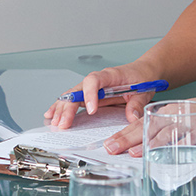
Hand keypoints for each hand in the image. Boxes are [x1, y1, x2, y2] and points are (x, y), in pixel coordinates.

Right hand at [43, 63, 161, 128]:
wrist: (143, 73)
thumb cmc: (142, 78)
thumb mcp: (144, 91)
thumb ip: (137, 104)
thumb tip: (131, 117)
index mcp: (110, 75)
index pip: (94, 80)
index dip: (90, 94)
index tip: (91, 110)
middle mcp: (97, 80)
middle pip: (77, 90)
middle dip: (68, 107)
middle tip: (64, 123)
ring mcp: (91, 88)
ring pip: (71, 95)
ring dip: (61, 109)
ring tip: (54, 122)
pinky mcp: (90, 95)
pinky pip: (73, 100)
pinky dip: (61, 107)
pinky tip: (52, 115)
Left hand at [101, 87, 195, 156]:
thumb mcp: (192, 120)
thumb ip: (173, 131)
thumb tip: (154, 149)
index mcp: (172, 112)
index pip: (143, 123)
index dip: (125, 133)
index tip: (109, 142)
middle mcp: (178, 114)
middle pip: (146, 127)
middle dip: (125, 138)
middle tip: (108, 148)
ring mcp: (190, 122)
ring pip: (161, 132)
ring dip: (142, 142)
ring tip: (126, 151)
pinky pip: (183, 139)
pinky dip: (168, 146)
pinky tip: (157, 151)